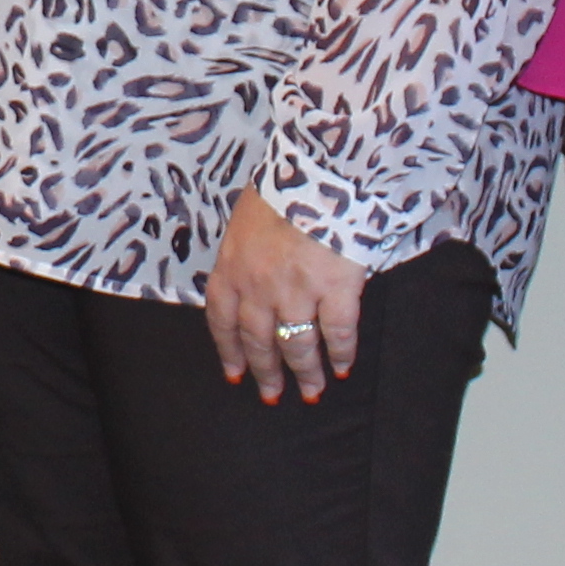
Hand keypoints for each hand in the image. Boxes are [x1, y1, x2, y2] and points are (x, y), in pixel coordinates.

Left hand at [203, 187, 365, 403]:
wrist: (322, 171)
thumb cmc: (285, 187)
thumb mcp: (248, 219)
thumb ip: (245, 253)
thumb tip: (249, 275)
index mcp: (232, 266)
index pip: (223, 320)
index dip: (229, 351)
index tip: (235, 373)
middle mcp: (258, 286)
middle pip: (258, 341)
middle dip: (265, 371)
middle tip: (272, 394)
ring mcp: (297, 292)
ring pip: (296, 345)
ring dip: (304, 372)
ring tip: (311, 391)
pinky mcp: (335, 290)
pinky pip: (337, 333)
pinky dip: (340, 354)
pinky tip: (341, 367)